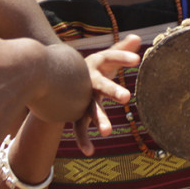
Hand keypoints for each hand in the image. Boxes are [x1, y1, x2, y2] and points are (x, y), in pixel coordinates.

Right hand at [73, 34, 140, 154]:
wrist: (52, 78)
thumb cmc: (89, 69)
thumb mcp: (103, 59)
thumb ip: (120, 49)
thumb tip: (137, 37)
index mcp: (96, 64)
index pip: (111, 57)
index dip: (122, 57)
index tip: (138, 59)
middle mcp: (87, 80)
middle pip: (100, 84)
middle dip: (112, 90)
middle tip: (126, 97)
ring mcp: (79, 97)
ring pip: (89, 108)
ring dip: (98, 119)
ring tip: (108, 132)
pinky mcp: (74, 113)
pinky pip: (78, 127)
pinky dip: (83, 139)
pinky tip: (90, 151)